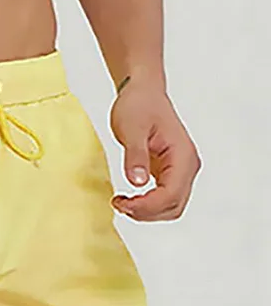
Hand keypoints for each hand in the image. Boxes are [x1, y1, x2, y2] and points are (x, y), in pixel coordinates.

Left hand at [109, 79, 200, 220]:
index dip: (147, 206)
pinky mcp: (169, 173)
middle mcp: (187, 166)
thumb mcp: (131, 129)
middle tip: (119, 205)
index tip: (122, 203)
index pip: (171, 195)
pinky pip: (163, 198)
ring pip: (170, 206)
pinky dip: (147, 205)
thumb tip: (137, 182)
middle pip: (174, 206)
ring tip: (122, 202)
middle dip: (146, 212)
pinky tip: (128, 199)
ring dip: (146, 212)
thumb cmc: (138, 106)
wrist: (142, 93)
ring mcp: (180, 171)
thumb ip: (135, 156)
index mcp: (182, 156)